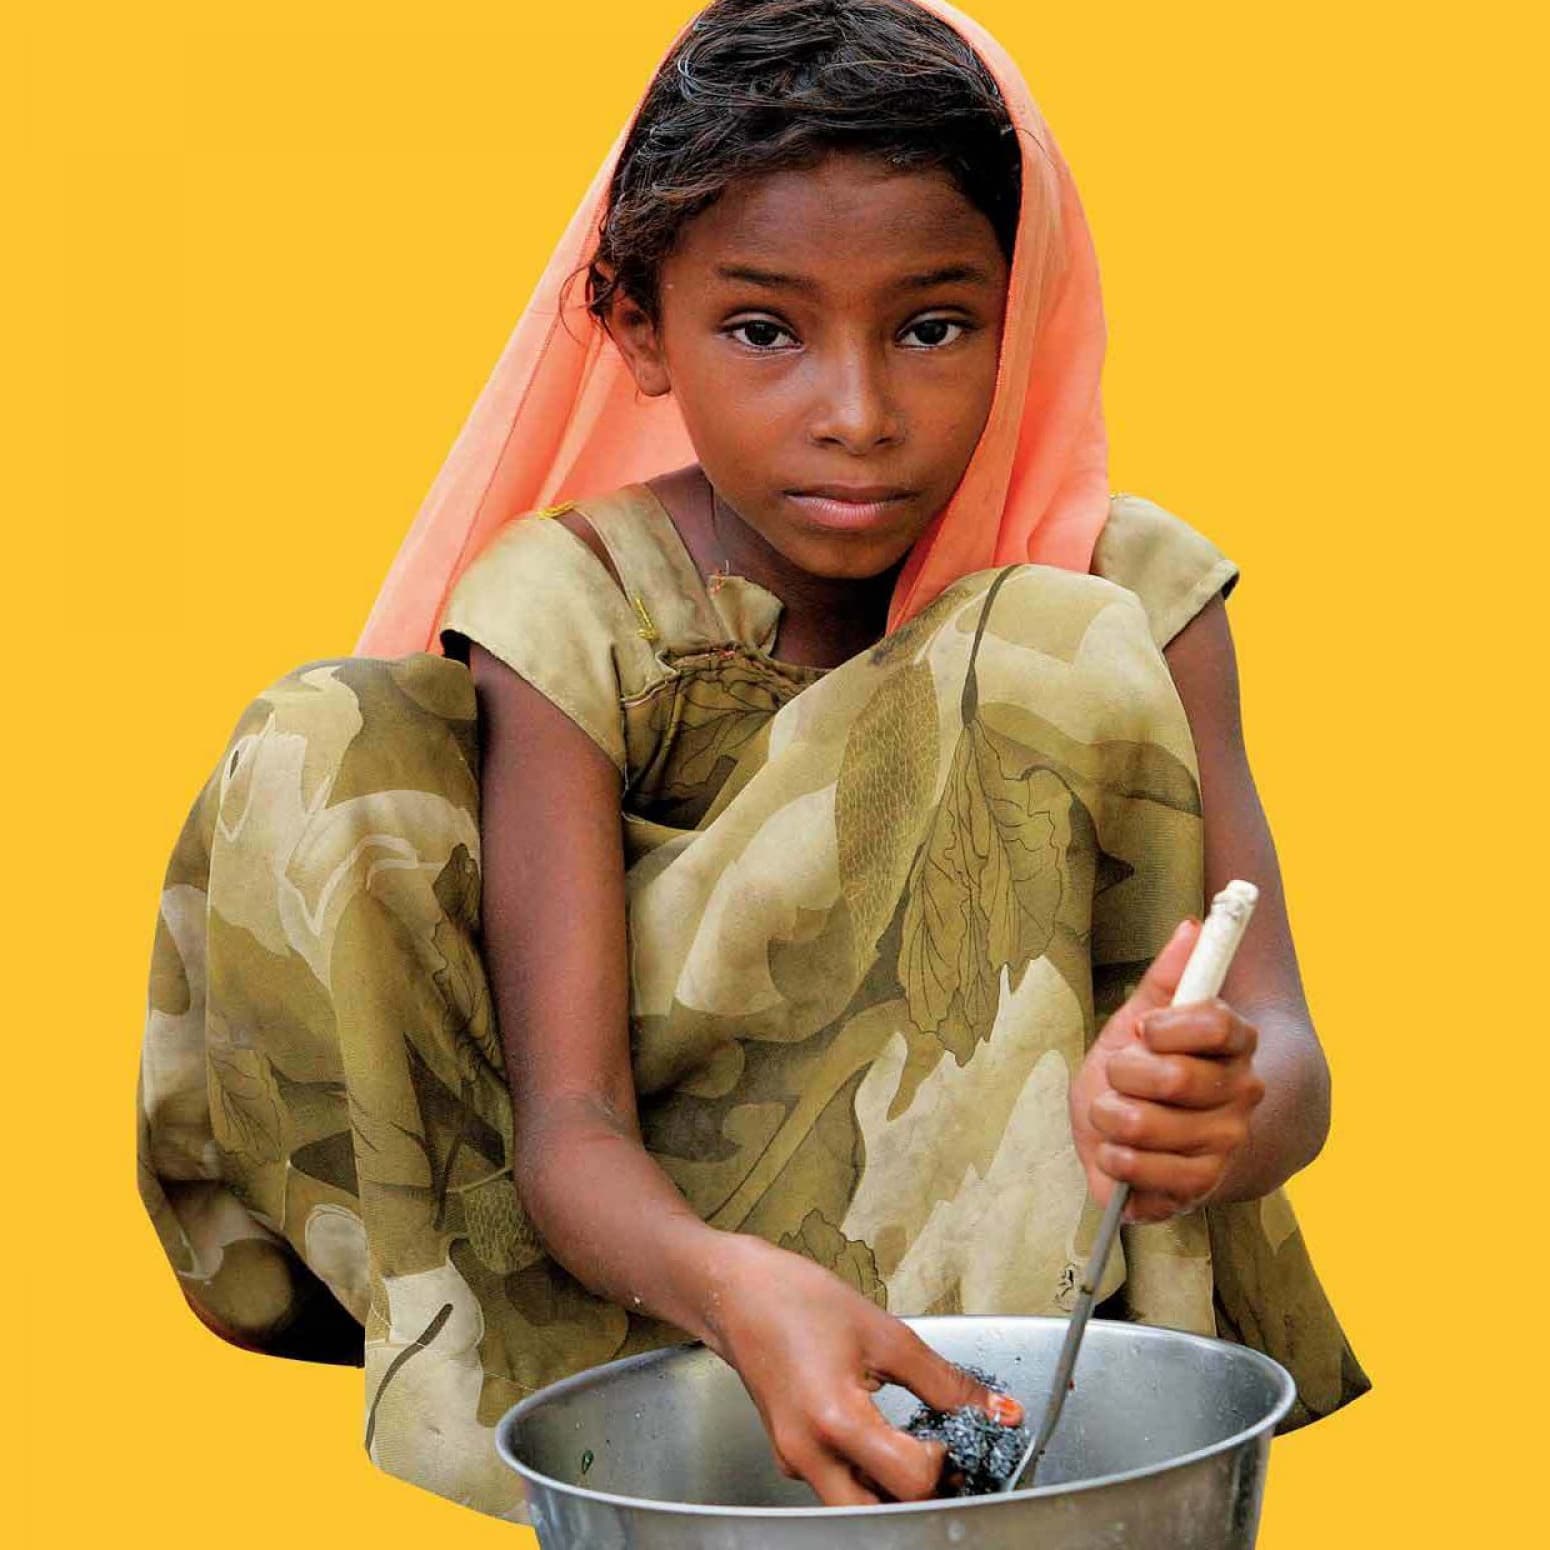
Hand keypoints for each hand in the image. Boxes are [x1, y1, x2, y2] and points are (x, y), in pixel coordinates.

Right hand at [699, 1235, 1020, 1504]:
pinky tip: (878, 1436)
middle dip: (919, 1494)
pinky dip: (865, 1472)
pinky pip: (835, 1484)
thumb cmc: (799, 1300)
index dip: (945, 1463)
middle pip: (881, 1513)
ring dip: (892, 1487)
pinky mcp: (789, 1456)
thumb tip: (996, 1410)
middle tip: (941, 1458)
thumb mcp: (884, 1331)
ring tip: (913, 1447)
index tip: (952, 1435)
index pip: (910, 1481)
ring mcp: (793, 1461)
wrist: (737, 1293)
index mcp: (835, 1419)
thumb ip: (944, 1380)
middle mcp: (808, 1454)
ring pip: (857, 1505)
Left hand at [1070, 918, 1265, 1223]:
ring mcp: (1225, 1144)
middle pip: (1172, 1078)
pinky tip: (1114, 1154)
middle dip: (1122, 1075)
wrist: (1141, 1140)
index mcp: (1235, 1044)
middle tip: (1117, 1077)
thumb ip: (1167, 976)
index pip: (1214, 1022)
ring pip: (1148, 1126)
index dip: (1167, 1027)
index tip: (1144, 1031)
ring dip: (1109, 1119)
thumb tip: (1191, 926)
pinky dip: (1116, 1163)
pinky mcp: (1201, 1189)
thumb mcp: (1140, 1019)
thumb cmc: (1139, 1072)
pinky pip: (1149, 1176)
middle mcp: (1241, 1095)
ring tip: (1111, 1117)